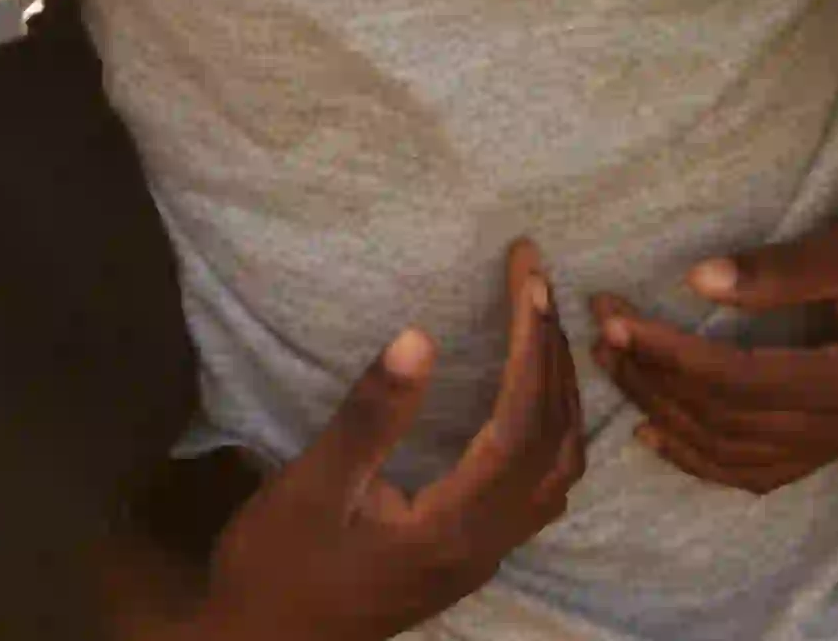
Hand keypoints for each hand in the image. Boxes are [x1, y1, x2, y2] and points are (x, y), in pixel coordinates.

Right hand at [195, 240, 583, 640]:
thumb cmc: (277, 566)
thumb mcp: (312, 487)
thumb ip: (369, 417)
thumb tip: (419, 337)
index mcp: (454, 526)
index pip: (521, 420)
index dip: (532, 340)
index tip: (528, 271)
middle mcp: (486, 545)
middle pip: (554, 439)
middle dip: (553, 351)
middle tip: (537, 278)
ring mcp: (483, 556)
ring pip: (558, 469)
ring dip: (561, 394)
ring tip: (543, 327)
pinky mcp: (469, 558)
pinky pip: (541, 489)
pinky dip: (551, 432)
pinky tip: (529, 402)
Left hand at [591, 199, 837, 494]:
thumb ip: (781, 271)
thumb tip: (697, 282)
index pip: (734, 381)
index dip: (666, 353)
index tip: (613, 316)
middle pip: (730, 427)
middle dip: (657, 385)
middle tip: (602, 338)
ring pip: (748, 459)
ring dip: (678, 424)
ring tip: (622, 383)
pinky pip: (777, 466)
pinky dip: (719, 457)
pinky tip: (677, 439)